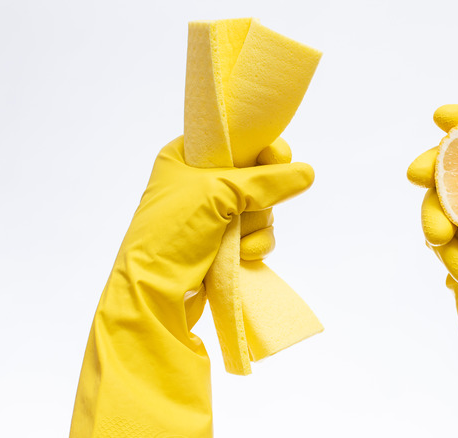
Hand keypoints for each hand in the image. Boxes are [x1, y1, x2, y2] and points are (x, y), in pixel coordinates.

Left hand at [71, 135, 313, 436]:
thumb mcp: (219, 193)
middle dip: (258, 198)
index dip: (259, 148)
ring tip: (238, 240)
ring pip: (260, 208)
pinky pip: (257, 235)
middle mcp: (197, 181)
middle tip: (247, 207)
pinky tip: (244, 255)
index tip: (276, 156)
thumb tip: (307, 173)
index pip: (234, 139)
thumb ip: (266, 180)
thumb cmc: (172, 233)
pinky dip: (255, 245)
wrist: (151, 295)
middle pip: (256, 176)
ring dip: (255, 226)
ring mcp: (211, 215)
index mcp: (184, 155)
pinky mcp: (222, 243)